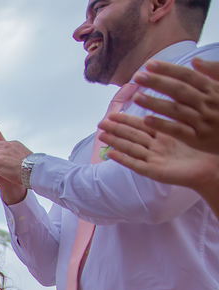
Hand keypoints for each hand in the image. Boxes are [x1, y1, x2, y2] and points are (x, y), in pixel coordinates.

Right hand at [97, 111, 218, 189]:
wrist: (211, 169)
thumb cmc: (204, 150)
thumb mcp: (190, 129)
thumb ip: (176, 117)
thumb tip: (167, 99)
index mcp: (164, 135)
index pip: (141, 124)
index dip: (126, 119)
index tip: (112, 114)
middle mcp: (156, 147)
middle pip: (132, 136)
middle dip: (116, 129)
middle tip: (101, 123)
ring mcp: (154, 159)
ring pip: (131, 148)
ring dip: (115, 142)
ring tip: (102, 136)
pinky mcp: (154, 171)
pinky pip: (136, 164)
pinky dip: (123, 159)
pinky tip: (111, 154)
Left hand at [131, 58, 218, 155]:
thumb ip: (214, 73)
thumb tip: (195, 61)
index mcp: (213, 90)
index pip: (187, 76)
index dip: (168, 69)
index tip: (149, 64)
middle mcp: (208, 104)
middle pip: (179, 90)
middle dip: (157, 82)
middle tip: (137, 76)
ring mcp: (203, 121)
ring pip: (176, 110)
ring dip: (155, 103)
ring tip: (136, 97)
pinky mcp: (198, 138)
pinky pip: (178, 130)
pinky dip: (162, 125)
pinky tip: (146, 120)